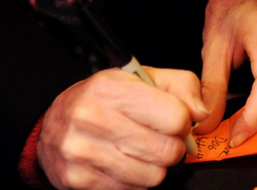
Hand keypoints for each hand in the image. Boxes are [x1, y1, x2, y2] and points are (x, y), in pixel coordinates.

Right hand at [37, 67, 209, 189]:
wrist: (55, 125)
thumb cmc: (105, 99)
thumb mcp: (142, 78)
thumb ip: (181, 86)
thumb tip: (201, 112)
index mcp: (110, 87)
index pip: (174, 116)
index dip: (183, 122)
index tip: (175, 121)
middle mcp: (91, 116)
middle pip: (166, 150)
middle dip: (172, 147)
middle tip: (161, 139)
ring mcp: (81, 150)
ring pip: (152, 175)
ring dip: (155, 166)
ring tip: (141, 150)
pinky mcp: (77, 179)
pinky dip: (135, 180)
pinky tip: (124, 162)